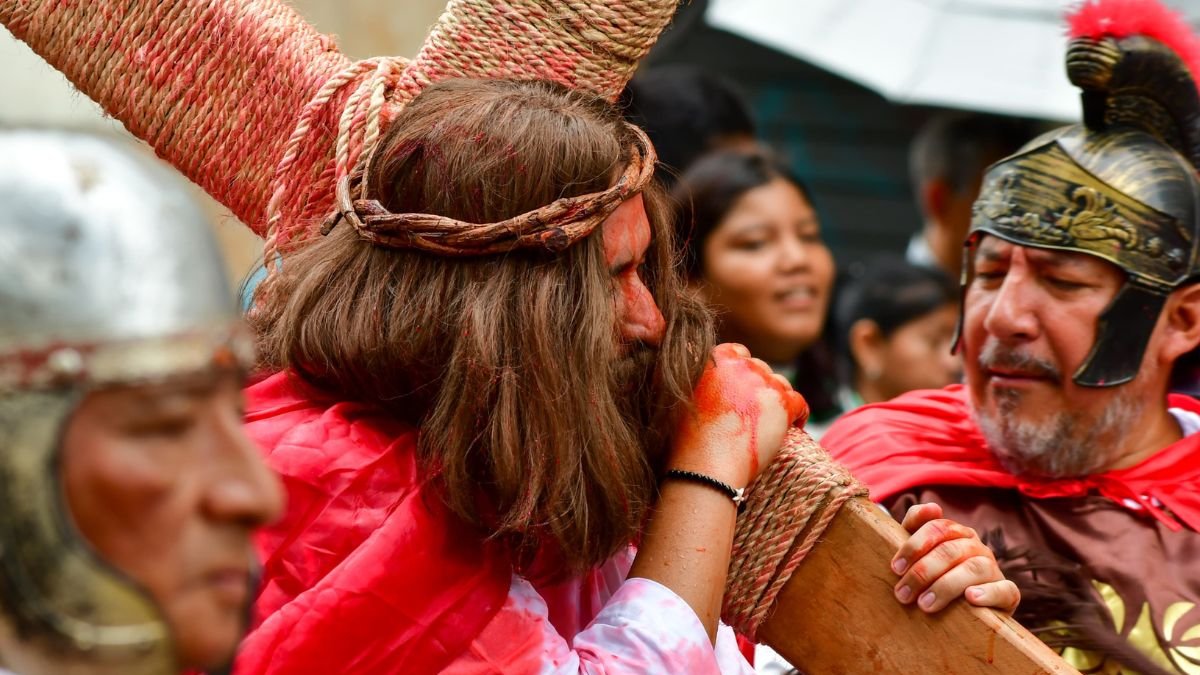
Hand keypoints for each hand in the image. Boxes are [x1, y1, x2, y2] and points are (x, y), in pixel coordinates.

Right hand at [669, 343, 807, 487]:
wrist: (705, 467)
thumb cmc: (686, 439)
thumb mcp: (678, 394)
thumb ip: (693, 373)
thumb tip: (690, 357)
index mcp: (714, 359)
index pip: (736, 352)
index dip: (738, 370)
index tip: (736, 389)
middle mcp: (739, 365)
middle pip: (759, 367)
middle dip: (757, 385)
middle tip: (750, 411)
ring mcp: (762, 382)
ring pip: (780, 383)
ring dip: (775, 399)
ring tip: (768, 421)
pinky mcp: (781, 403)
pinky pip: (799, 401)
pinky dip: (797, 414)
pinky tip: (792, 425)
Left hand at [890, 503, 1018, 613]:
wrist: (965, 612)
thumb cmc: (935, 578)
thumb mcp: (921, 553)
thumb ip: (916, 526)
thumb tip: (932, 507)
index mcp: (956, 533)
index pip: (937, 528)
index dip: (914, 545)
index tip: (896, 568)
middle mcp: (976, 547)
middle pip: (950, 550)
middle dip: (923, 572)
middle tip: (903, 594)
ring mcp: (994, 569)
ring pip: (974, 568)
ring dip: (946, 586)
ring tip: (925, 604)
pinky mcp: (1009, 593)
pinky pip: (1004, 589)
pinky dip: (988, 593)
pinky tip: (970, 598)